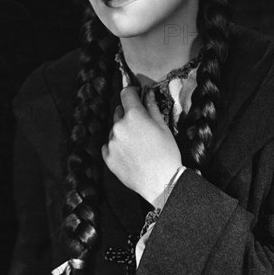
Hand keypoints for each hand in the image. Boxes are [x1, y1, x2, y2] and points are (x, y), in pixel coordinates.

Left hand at [101, 86, 181, 206]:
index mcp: (133, 115)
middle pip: (119, 111)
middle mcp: (118, 126)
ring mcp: (111, 142)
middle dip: (129, 114)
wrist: (162, 182)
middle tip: (141, 126)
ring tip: (138, 144)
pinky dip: (117, 146)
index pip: (126, 94)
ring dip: (123, 131)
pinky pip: (109, 145)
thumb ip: (151, 107)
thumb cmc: (166, 153)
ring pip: (114, 129)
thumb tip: (147, 93)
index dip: (132, 92)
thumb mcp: (163, 127)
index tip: (136, 95)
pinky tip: (130, 153)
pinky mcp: (107, 156)